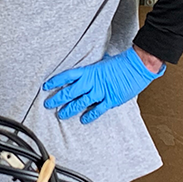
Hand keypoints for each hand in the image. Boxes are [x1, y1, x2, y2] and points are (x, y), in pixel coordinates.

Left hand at [43, 47, 164, 124]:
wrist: (136, 66)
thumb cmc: (120, 62)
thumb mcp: (103, 61)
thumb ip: (93, 67)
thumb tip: (89, 66)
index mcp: (89, 71)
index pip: (67, 76)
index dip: (56, 81)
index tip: (46, 86)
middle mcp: (92, 82)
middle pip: (70, 91)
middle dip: (57, 98)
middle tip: (48, 104)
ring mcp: (100, 92)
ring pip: (80, 102)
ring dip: (69, 109)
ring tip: (61, 115)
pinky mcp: (110, 100)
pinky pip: (97, 110)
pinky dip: (90, 116)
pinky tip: (83, 120)